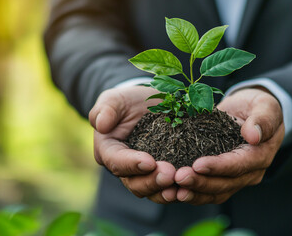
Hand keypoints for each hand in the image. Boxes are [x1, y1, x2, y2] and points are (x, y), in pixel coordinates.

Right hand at [89, 86, 177, 203]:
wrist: (147, 105)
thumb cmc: (127, 102)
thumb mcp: (114, 99)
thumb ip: (106, 109)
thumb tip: (101, 124)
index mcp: (108, 151)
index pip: (116, 162)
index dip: (132, 164)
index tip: (149, 162)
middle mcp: (124, 168)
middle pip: (134, 183)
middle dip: (152, 181)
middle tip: (170, 174)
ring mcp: (144, 174)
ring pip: (151, 191)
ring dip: (165, 191)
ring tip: (180, 187)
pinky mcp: (161, 174)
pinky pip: (167, 187)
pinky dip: (178, 190)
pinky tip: (191, 187)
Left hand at [174, 88, 284, 204]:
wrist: (249, 112)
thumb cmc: (257, 107)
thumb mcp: (265, 105)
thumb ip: (263, 119)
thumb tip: (253, 136)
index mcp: (260, 155)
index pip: (239, 165)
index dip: (218, 167)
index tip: (197, 164)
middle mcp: (249, 172)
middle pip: (224, 184)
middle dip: (200, 182)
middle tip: (179, 177)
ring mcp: (235, 179)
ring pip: (214, 193)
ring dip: (193, 193)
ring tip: (172, 190)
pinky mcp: (220, 179)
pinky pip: (205, 192)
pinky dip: (190, 193)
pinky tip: (172, 192)